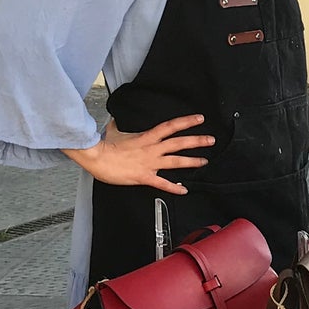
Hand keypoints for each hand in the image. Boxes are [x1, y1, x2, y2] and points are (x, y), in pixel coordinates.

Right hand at [68, 116, 212, 193]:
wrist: (97, 157)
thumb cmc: (105, 145)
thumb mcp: (113, 131)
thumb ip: (117, 126)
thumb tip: (114, 121)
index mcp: (146, 137)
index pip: (170, 126)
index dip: (186, 122)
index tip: (199, 118)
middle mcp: (152, 149)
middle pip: (179, 143)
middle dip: (196, 141)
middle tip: (211, 140)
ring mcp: (149, 163)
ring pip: (175, 161)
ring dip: (191, 161)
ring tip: (204, 161)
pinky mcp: (144, 177)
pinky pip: (162, 183)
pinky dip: (174, 187)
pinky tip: (184, 190)